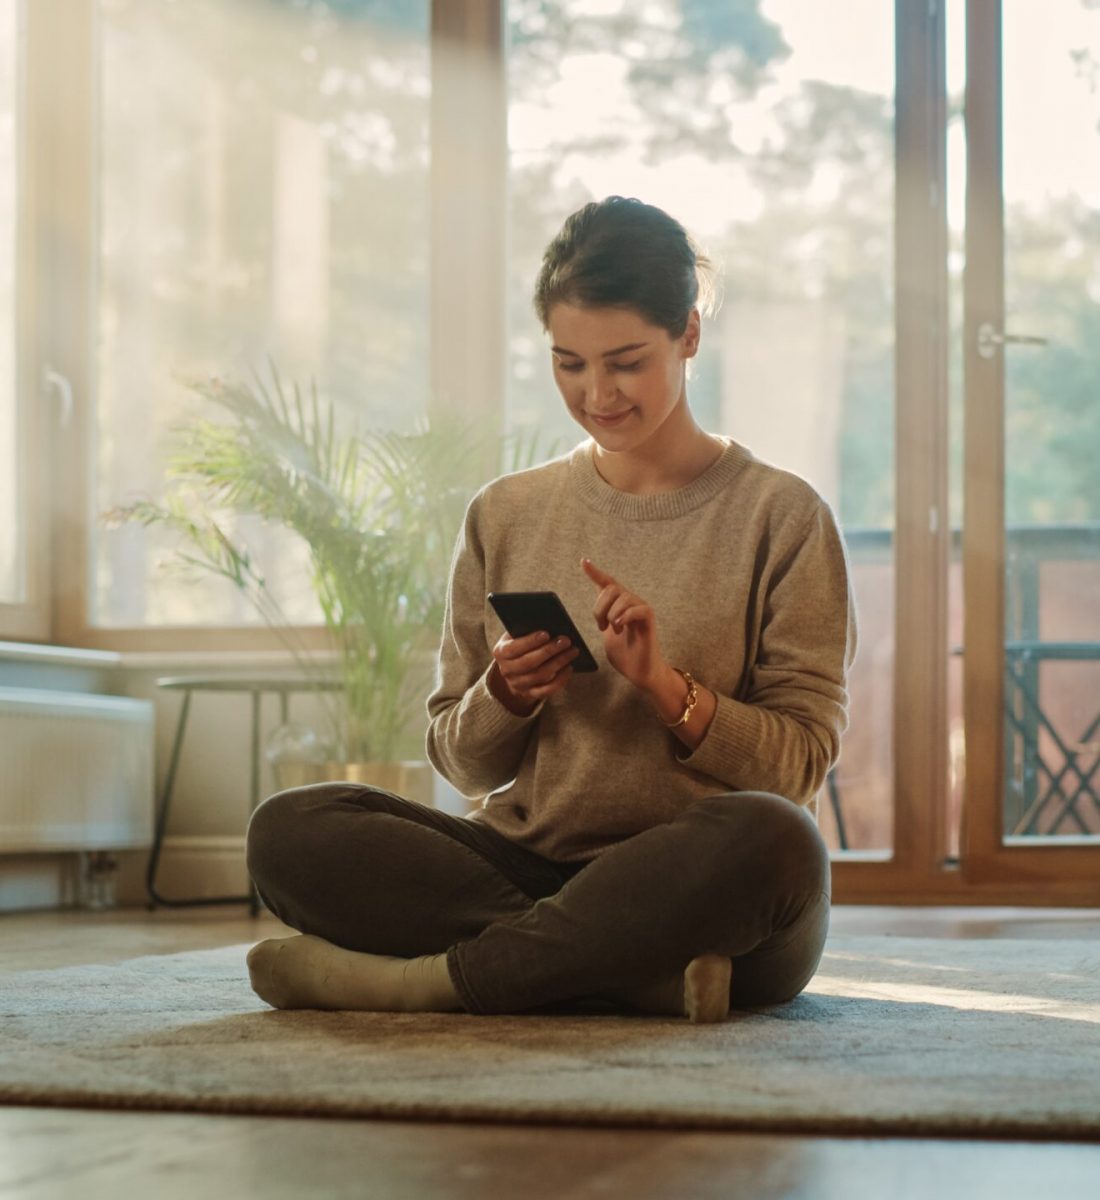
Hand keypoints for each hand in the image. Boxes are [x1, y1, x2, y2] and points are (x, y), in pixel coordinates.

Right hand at [489, 629, 579, 714]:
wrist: (513, 667)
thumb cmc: (519, 643)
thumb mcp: (516, 634)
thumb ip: (526, 629)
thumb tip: (548, 622)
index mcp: (500, 652)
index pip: (514, 648)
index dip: (530, 641)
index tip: (546, 634)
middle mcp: (506, 670)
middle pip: (529, 663)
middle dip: (549, 651)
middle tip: (566, 641)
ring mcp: (518, 684)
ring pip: (540, 676)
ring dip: (559, 663)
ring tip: (572, 651)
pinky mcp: (529, 694)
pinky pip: (546, 690)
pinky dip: (560, 680)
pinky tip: (569, 668)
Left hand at [581, 558, 665, 690]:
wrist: (640, 673)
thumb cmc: (625, 655)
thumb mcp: (606, 634)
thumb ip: (602, 618)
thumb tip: (594, 607)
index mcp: (619, 606)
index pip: (608, 583)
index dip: (595, 572)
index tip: (584, 561)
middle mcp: (632, 603)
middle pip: (611, 588)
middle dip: (600, 607)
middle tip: (602, 626)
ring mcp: (642, 610)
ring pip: (622, 597)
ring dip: (611, 615)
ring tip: (614, 630)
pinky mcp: (649, 619)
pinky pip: (637, 608)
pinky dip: (625, 616)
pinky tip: (621, 627)